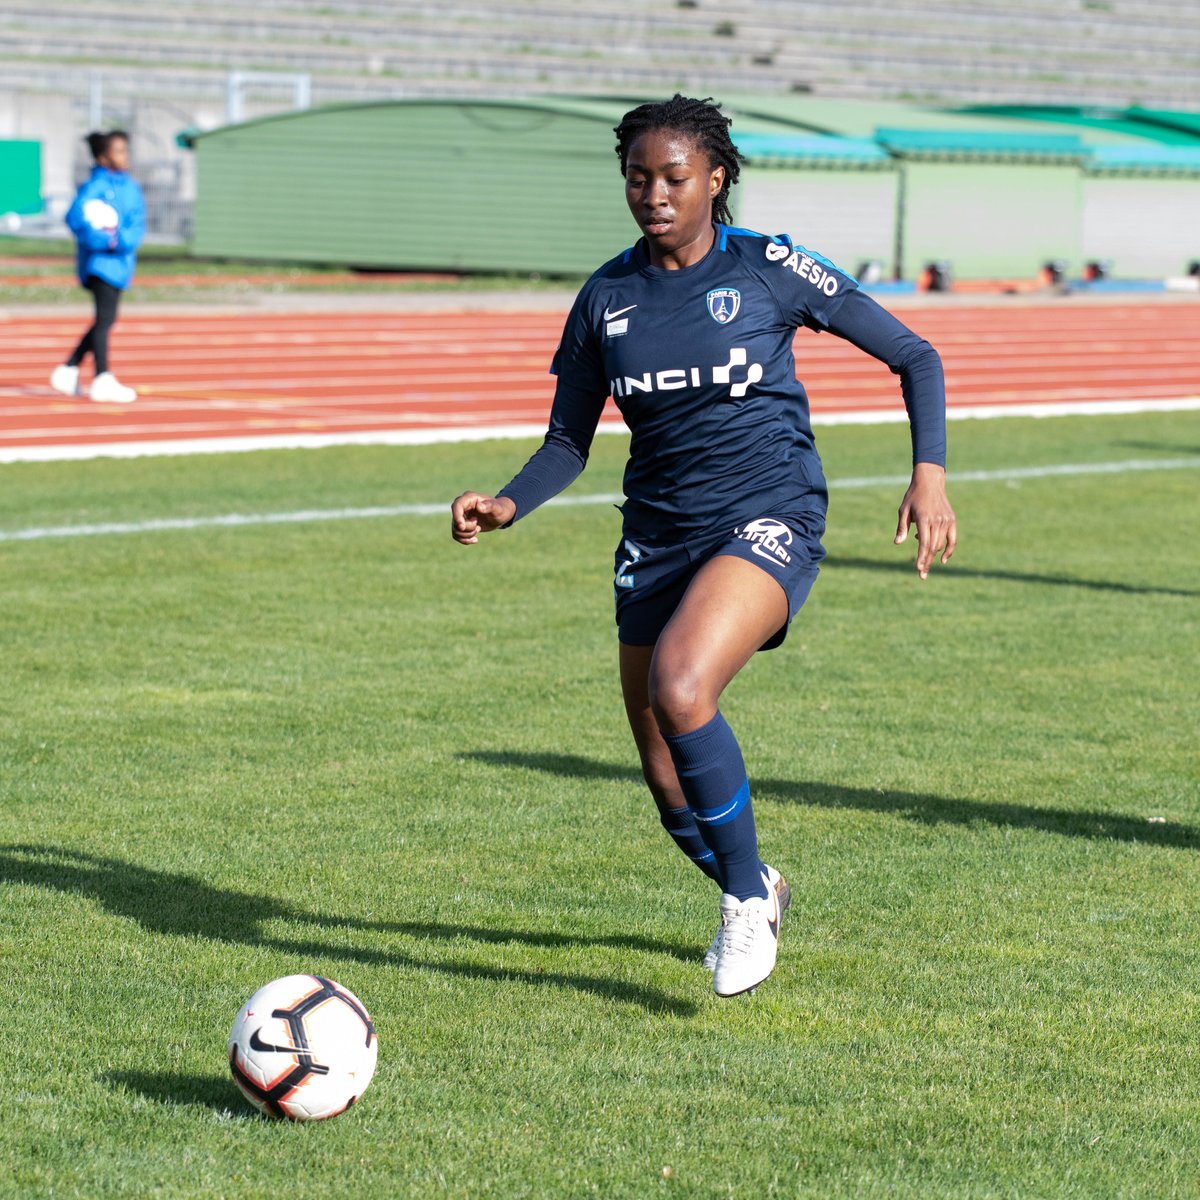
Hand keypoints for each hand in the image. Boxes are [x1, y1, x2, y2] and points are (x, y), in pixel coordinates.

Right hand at [451, 492, 515, 544]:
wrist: (500, 516)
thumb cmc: (500, 509)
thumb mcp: (497, 508)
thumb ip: (489, 506)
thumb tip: (479, 506)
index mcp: (470, 498)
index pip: (457, 506)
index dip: (457, 517)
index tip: (462, 527)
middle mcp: (463, 506)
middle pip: (455, 520)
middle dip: (466, 528)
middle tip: (478, 527)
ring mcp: (461, 515)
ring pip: (455, 529)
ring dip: (466, 535)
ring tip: (478, 529)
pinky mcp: (462, 524)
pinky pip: (457, 534)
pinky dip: (465, 540)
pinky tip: (475, 540)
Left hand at [894, 462, 956, 578]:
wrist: (930, 482)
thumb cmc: (913, 497)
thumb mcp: (903, 510)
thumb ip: (902, 527)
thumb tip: (898, 543)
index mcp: (924, 519)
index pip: (924, 543)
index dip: (922, 557)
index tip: (918, 569)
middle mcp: (937, 520)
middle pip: (933, 547)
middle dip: (927, 562)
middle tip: (922, 576)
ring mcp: (946, 520)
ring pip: (941, 545)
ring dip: (933, 556)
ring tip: (923, 562)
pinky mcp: (952, 520)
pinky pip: (952, 539)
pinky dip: (949, 550)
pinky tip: (942, 560)